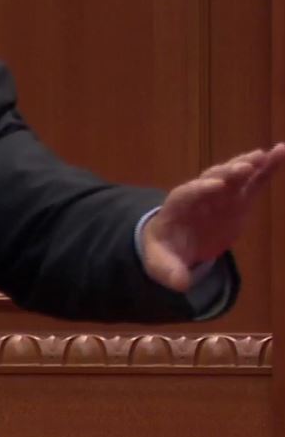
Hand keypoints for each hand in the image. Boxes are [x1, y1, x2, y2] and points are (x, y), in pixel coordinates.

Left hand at [141, 143, 284, 291]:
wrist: (175, 244)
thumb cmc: (166, 251)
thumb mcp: (162, 265)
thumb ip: (170, 272)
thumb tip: (180, 284)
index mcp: (178, 207)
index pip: (187, 194)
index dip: (199, 190)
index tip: (215, 187)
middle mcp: (200, 195)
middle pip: (212, 180)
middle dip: (227, 174)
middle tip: (245, 167)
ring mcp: (221, 194)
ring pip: (235, 176)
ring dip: (249, 165)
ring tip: (266, 155)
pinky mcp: (239, 199)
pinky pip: (254, 181)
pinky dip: (268, 168)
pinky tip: (281, 152)